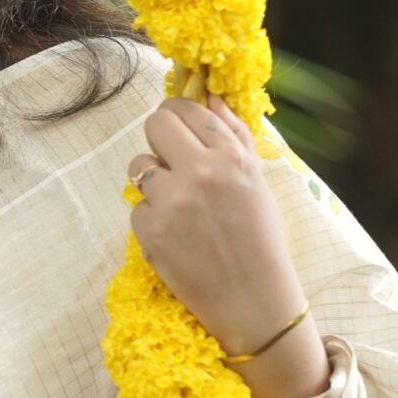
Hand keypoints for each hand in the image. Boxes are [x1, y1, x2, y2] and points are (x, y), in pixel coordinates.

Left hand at [126, 93, 329, 397]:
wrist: (254, 301)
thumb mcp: (257, 180)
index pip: (184, 108)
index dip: (178, 116)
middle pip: (153, 125)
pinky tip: (177, 235)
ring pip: (139, 166)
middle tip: (172, 160)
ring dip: (153, 180)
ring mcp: (171, 202)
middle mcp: (199, 172)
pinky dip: (152, 218)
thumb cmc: (260, 238)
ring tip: (179, 204)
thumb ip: (233, 135)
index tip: (179, 130)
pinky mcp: (151, 232)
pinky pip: (137, 207)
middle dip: (160, 138)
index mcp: (230, 156)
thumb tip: (209, 96)